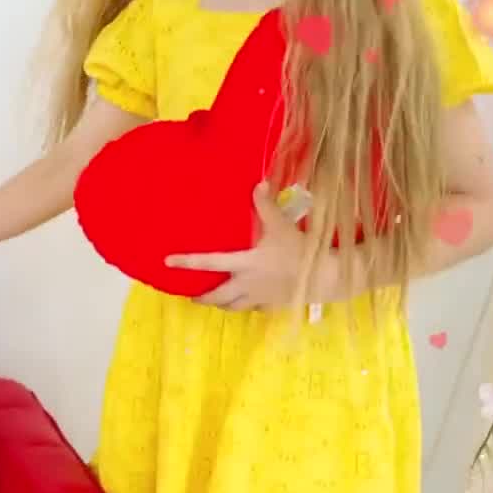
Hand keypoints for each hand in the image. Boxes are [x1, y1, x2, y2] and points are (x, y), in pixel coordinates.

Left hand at [164, 182, 320, 311]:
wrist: (325, 278)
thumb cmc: (300, 250)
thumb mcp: (281, 225)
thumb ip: (266, 206)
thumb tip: (258, 184)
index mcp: (244, 264)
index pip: (208, 263)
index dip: (187, 262)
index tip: (167, 262)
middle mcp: (246, 284)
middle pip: (217, 296)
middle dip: (202, 298)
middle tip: (192, 296)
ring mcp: (258, 298)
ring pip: (232, 307)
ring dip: (221, 304)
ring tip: (216, 301)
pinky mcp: (272, 306)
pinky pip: (253, 308)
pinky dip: (246, 306)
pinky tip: (247, 302)